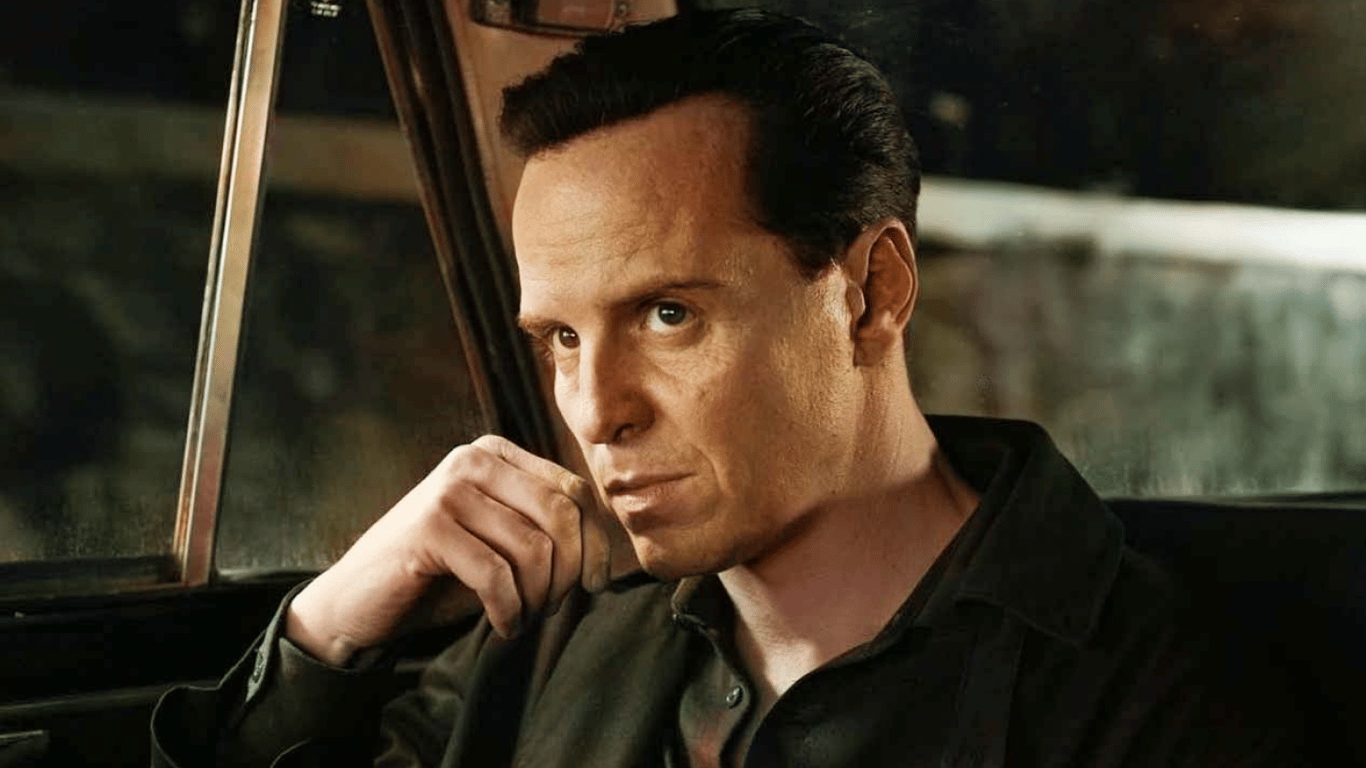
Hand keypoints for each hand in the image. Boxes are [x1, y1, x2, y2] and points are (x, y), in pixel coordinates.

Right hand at [284, 435, 612, 665]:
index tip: (593, 584)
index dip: (596, 541)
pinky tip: (503, 626)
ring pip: (534, 548)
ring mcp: (449, 490)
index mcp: (496, 453)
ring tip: (522, 618)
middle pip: (562, 514)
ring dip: (538, 598)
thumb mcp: (500, 542)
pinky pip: (497, 575)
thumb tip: (606, 558)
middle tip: (552, 608)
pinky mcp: (429, 528)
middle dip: (569, 572)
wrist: (359, 600)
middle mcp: (473, 460)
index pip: (576, 489)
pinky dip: (509, 611)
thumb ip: (544, 530)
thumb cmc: (440, 575)